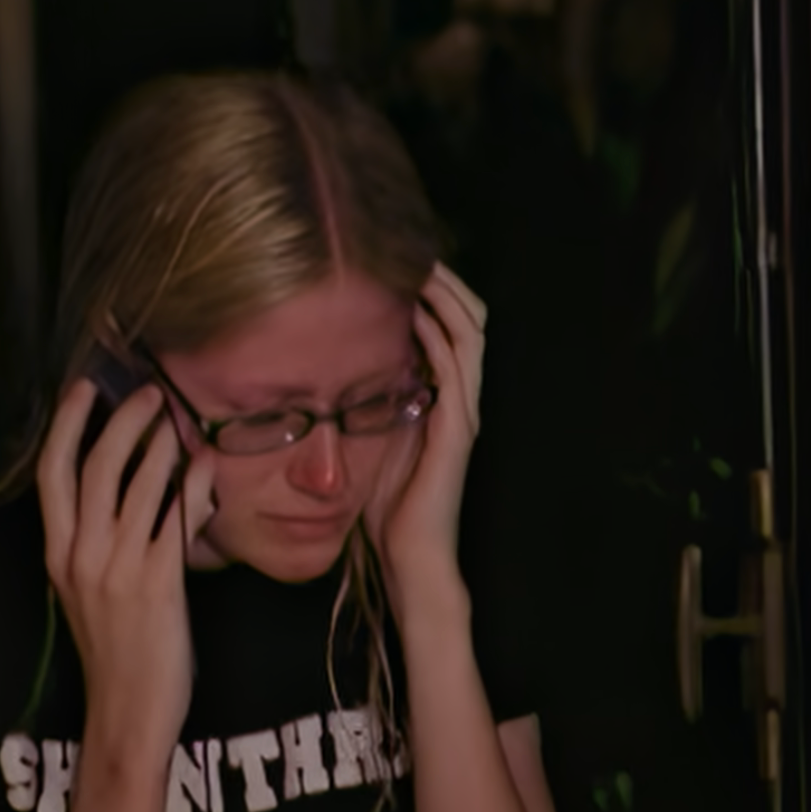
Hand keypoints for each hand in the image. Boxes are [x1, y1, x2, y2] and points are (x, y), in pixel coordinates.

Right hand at [37, 381, 217, 766]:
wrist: (127, 712)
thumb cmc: (116, 653)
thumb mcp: (92, 592)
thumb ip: (105, 544)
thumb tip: (142, 491)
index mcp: (58, 555)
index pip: (51, 475)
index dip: (65, 426)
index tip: (82, 389)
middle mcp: (82, 555)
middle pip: (93, 467)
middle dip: (120, 421)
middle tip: (148, 393)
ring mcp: (118, 568)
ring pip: (137, 485)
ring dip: (161, 445)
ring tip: (179, 420)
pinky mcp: (156, 583)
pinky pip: (175, 518)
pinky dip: (192, 484)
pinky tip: (205, 465)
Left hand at [366, 262, 486, 601]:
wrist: (410, 558)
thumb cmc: (389, 510)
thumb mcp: (375, 445)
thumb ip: (372, 408)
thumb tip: (340, 372)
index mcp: (444, 402)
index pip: (452, 331)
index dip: (436, 295)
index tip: (402, 265)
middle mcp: (460, 401)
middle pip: (470, 321)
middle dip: (446, 284)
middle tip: (415, 253)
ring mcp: (462, 413)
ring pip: (469, 335)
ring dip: (445, 298)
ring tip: (419, 268)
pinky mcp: (456, 428)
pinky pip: (454, 369)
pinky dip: (437, 335)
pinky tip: (413, 314)